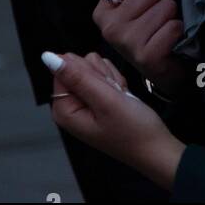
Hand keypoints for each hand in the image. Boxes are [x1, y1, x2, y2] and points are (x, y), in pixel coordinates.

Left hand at [44, 51, 184, 189]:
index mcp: (64, 109)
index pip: (65, 68)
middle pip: (79, 67)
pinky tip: (123, 97)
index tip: (105, 87)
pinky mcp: (98, 100)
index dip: (89, 71)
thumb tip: (47, 57)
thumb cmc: (133, 129)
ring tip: (121, 97)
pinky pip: (105, 76)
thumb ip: (78, 77)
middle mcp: (70, 105)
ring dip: (111, 79)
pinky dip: (117, 83)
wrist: (156, 147)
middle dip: (101, 76)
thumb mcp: (106, 101)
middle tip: (116, 94)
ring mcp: (85, 102)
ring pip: (94, 68)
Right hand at [93, 0, 188, 98]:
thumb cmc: (145, 32)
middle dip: (158, 2)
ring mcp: (128, 43)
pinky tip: (169, 43)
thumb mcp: (129, 4)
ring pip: (165, 6)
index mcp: (102, 13)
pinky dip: (177, 32)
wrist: (161, 69)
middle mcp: (110, 29)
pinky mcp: (147, 56)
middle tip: (153, 21)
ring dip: (169, 17)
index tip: (139, 7)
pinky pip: (173, 26)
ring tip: (161, 31)